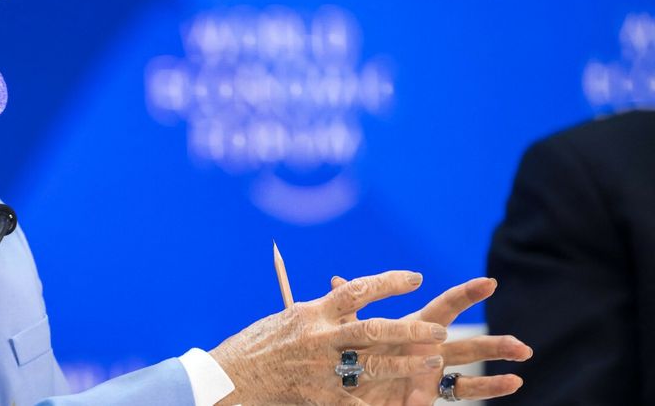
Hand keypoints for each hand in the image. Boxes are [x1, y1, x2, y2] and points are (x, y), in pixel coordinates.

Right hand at [209, 271, 449, 405]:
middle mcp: (319, 337)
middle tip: (439, 330)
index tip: (416, 278)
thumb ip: (320, 310)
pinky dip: (381, 405)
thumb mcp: (288, 319)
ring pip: (372, 365)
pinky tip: (405, 404)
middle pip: (373, 329)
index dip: (388, 282)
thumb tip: (344, 292)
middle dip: (409, 329)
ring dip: (406, 364)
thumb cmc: (259, 344)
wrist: (232, 375)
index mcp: (312, 313)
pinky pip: (357, 402)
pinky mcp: (319, 396)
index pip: (357, 290)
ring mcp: (320, 368)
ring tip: (434, 361)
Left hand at [328, 275, 531, 404]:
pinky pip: (460, 392)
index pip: (445, 307)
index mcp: (414, 327)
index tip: (490, 282)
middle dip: (495, 343)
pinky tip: (512, 383)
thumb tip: (336, 278)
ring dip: (496, 366)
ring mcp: (432, 371)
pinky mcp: (428, 392)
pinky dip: (488, 387)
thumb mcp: (349, 330)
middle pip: (468, 342)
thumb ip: (349, 307)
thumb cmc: (349, 354)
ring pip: (470, 368)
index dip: (466, 295)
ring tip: (523, 365)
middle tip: (522, 345)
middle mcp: (429, 348)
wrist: (344, 386)